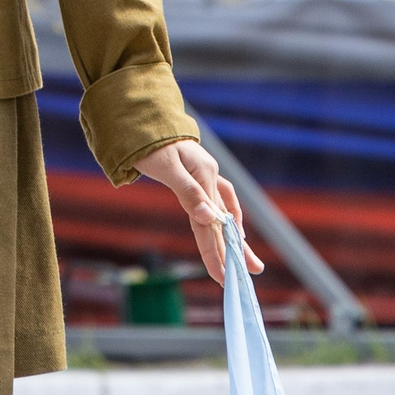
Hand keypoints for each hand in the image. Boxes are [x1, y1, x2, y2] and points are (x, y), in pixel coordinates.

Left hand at [133, 139, 262, 285]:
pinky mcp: (199, 172)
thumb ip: (188, 192)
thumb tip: (209, 218)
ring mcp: (206, 174)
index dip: (215, 251)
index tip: (221, 276)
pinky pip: (219, 195)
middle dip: (235, 250)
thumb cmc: (149, 143)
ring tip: (247, 258)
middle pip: (223, 221)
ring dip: (235, 235)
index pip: (209, 224)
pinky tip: (234, 224)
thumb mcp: (165, 166)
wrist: (142, 118)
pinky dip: (227, 211)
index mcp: (203, 176)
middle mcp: (209, 176)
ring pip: (223, 211)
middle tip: (252, 274)